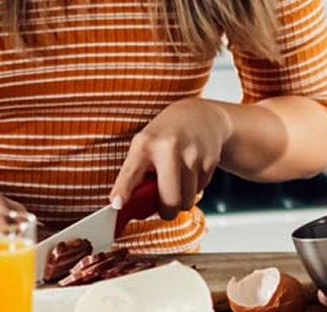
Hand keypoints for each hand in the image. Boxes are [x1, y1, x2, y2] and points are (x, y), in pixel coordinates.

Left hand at [110, 98, 232, 220]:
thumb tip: (127, 207)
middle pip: (170, 201)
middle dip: (166, 211)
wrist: (200, 115)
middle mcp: (168, 148)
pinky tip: (191, 171)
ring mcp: (192, 154)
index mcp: (144, 144)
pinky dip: (194, 188)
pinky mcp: (209, 160)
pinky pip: (200, 191)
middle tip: (164, 204)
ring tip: (178, 179)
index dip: (123, 190)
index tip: (117, 204)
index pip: (131, 172)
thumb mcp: (145, 145)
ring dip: (182, 198)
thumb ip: (136, 174)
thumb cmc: (166, 136)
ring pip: (186, 201)